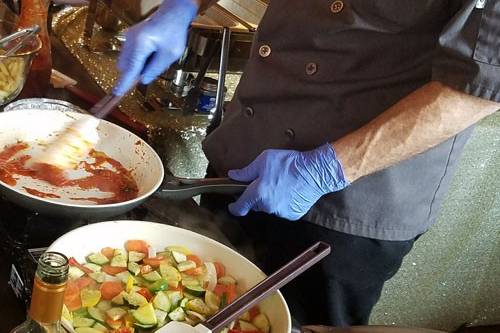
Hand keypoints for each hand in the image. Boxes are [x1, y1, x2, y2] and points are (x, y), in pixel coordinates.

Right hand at [113, 0, 197, 95]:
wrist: (173, 14)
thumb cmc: (174, 33)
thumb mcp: (169, 55)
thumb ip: (155, 69)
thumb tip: (143, 80)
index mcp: (140, 45)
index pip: (130, 69)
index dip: (124, 83)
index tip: (117, 93)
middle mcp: (131, 40)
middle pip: (125, 65)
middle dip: (134, 73)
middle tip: (151, 70)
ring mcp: (129, 37)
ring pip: (126, 60)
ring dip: (137, 66)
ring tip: (156, 58)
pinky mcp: (131, 37)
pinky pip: (130, 53)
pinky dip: (138, 59)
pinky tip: (152, 54)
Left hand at [228, 143, 349, 220]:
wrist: (315, 172)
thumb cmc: (290, 164)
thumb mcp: (264, 160)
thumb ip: (247, 171)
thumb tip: (233, 175)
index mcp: (258, 193)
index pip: (240, 207)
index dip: (234, 207)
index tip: (232, 206)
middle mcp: (268, 206)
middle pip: (256, 205)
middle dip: (257, 196)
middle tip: (266, 183)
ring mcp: (281, 212)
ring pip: (270, 208)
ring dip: (271, 199)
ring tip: (282, 184)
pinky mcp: (293, 215)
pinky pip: (283, 210)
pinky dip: (284, 203)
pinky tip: (290, 191)